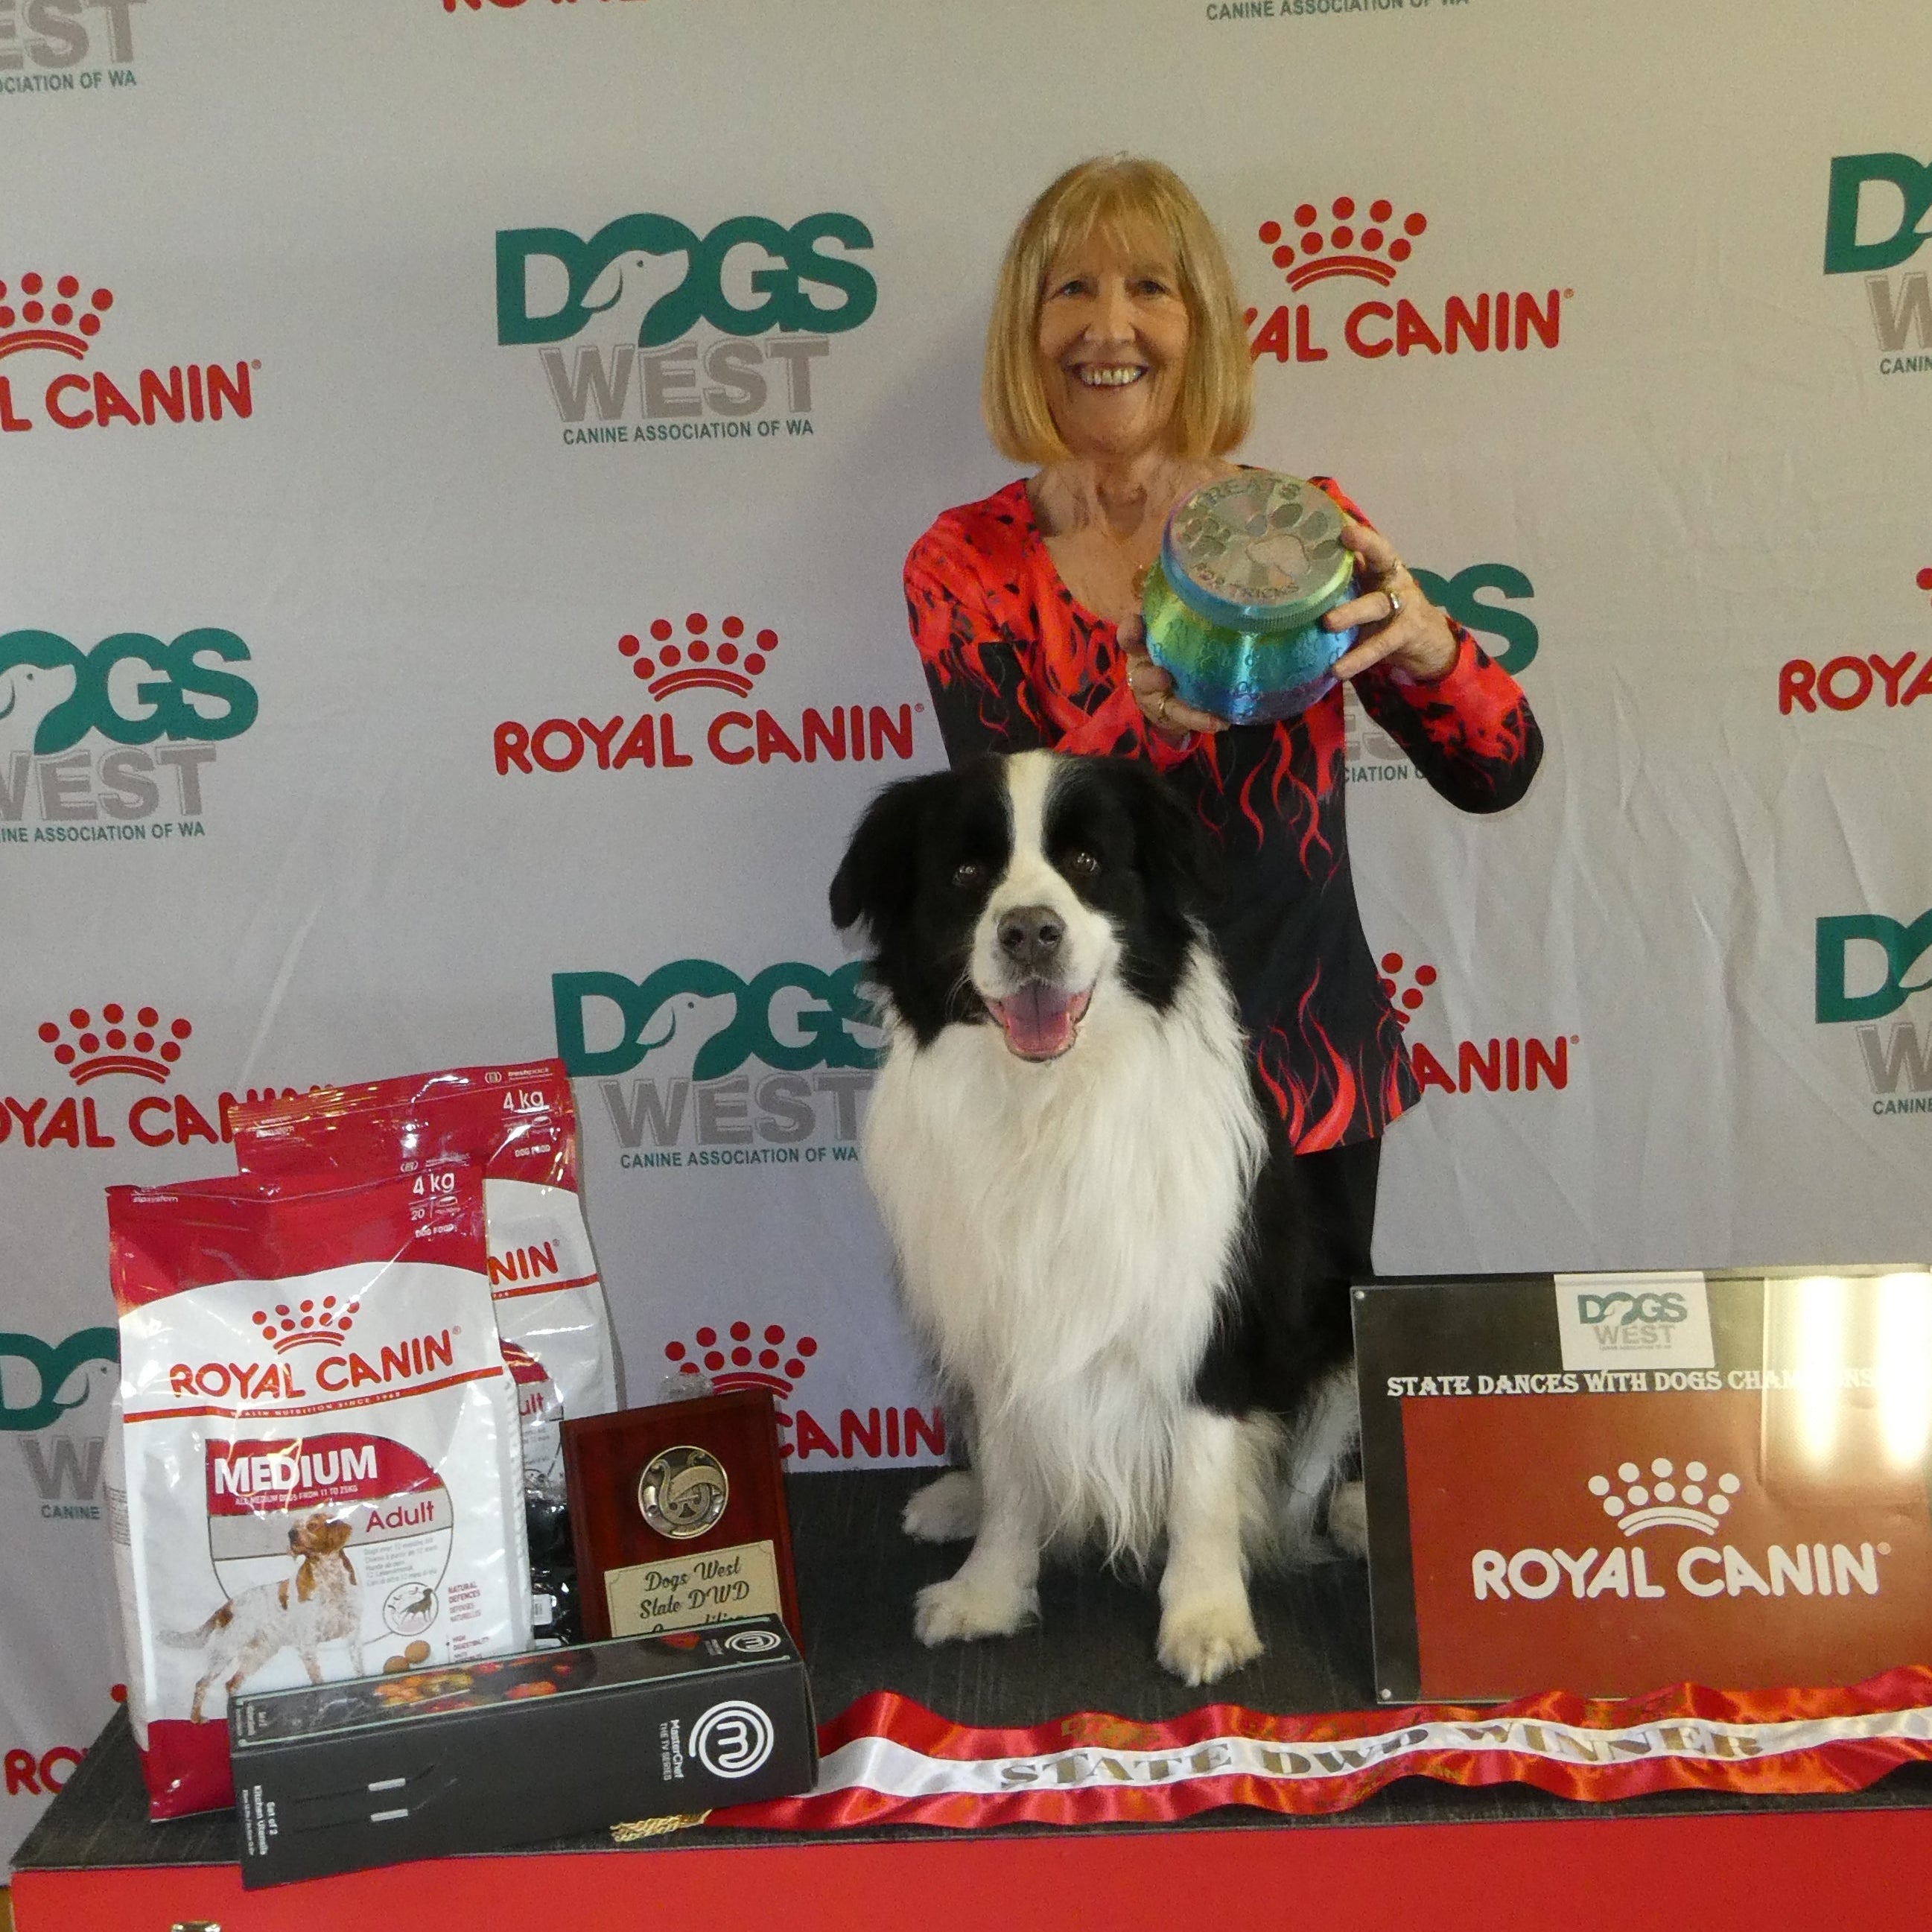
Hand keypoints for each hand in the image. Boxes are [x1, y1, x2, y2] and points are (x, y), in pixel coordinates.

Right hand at [1118, 613, 1226, 739]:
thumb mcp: (1173, 627)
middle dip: (1149, 676)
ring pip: (1166, 705)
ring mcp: (1156, 696)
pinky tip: (1222, 721)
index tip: (1136, 624)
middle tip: (1163, 677)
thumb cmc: (1172, 647)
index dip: (1130, 631)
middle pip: (1139, 674)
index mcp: (1142, 646)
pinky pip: (1185, 718)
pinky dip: (1202, 720)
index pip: (1129, 635)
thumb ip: (1184, 608)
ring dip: (1182, 707)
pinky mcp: (1171, 713)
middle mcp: (1143, 670)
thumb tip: (1206, 574)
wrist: (1168, 689)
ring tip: (1206, 713)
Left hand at [1323, 518, 1459, 683]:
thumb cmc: (1385, 608)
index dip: (1357, 526)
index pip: (1369, 538)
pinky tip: (1337, 668)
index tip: (1340, 517)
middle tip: (1341, 540)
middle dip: (1365, 546)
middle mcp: (1394, 578)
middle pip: (1381, 556)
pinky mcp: (1405, 635)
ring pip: (1376, 604)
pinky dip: (1358, 657)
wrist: (1427, 641)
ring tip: (1328, 623)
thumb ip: (1345, 573)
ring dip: (1352, 612)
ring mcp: (1402, 605)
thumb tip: (1302, 554)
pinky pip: (1379, 645)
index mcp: (1382, 564)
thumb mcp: (1367, 587)